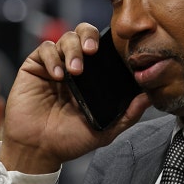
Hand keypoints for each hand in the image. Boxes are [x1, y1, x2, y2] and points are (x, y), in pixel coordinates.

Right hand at [0, 23, 150, 173]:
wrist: (38, 150)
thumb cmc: (69, 140)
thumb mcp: (105, 130)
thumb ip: (128, 115)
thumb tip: (149, 97)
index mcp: (92, 77)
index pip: (102, 48)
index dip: (108, 43)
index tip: (114, 51)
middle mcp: (74, 66)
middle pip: (83, 33)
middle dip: (89, 36)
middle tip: (92, 50)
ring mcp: (54, 65)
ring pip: (65, 38)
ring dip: (72, 50)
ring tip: (75, 71)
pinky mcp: (34, 67)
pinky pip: (45, 49)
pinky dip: (53, 58)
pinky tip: (57, 75)